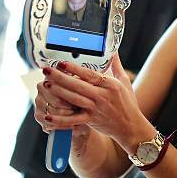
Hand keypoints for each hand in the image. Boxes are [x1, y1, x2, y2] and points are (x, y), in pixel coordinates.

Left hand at [39, 56, 155, 153]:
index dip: (74, 69)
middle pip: (78, 85)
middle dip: (60, 77)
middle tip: (46, 70)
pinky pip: (73, 120)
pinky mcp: (91, 120)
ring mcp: (95, 109)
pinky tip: (48, 116)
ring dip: (58, 92)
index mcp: (110, 85)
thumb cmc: (128, 103)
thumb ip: (116, 66)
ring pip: (74, 100)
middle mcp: (102, 96)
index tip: (61, 63)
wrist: (130, 126)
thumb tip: (112, 51)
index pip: (89, 74)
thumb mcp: (124, 82)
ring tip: (45, 84)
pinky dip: (60, 120)